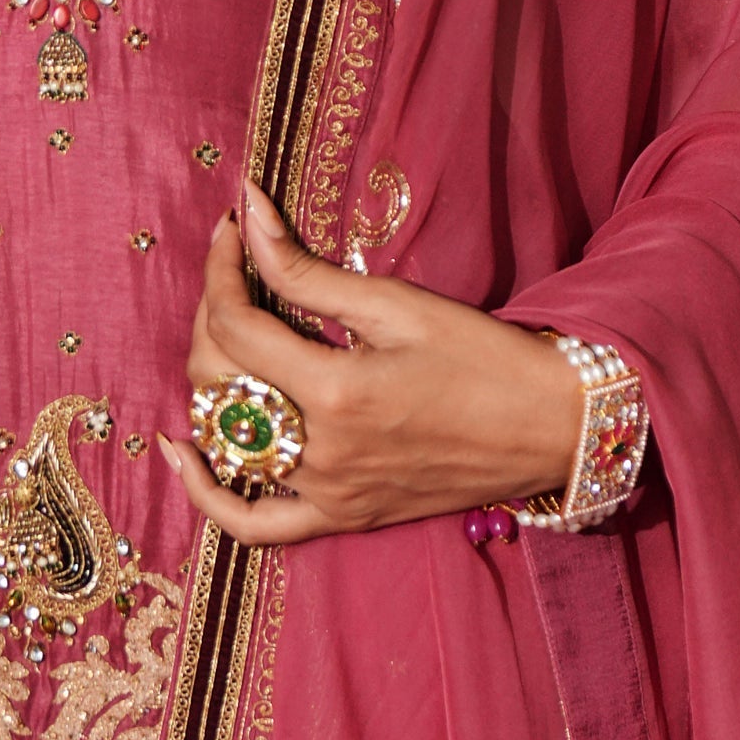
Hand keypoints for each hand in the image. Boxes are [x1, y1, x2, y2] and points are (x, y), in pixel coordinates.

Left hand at [164, 187, 582, 544]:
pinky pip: (252, 524)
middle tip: (236, 269)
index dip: (221, 267)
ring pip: (224, 439)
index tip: (231, 226)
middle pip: (217, 380)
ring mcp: (327, 495)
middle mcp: (320, 454)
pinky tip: (187, 451)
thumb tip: (245, 214)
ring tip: (227, 333)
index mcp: (335, 393)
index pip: (235, 324)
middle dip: (212, 311)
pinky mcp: (341, 518)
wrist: (551, 428)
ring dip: (209, 380)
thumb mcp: (395, 304)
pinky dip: (209, 493)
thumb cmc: (485, 357)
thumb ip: (306, 271)